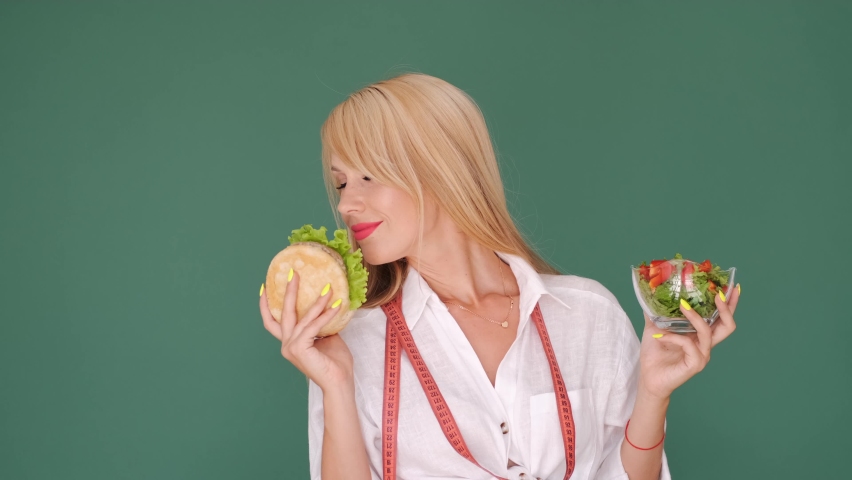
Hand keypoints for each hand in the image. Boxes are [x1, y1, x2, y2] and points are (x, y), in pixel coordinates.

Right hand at [259, 270, 354, 391]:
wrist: (339, 383)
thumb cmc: (336, 363)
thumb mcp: (328, 337)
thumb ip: (322, 323)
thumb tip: (328, 304)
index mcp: (290, 342)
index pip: (272, 322)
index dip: (265, 305)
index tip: (264, 287)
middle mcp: (287, 344)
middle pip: (283, 313)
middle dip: (288, 291)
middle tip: (293, 273)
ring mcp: (291, 347)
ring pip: (302, 318)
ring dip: (316, 302)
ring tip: (328, 288)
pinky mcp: (299, 349)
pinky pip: (313, 326)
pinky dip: (325, 314)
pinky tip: (336, 305)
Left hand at [637, 284, 740, 399]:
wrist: (648, 378)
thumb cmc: (654, 354)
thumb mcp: (654, 328)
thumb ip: (656, 313)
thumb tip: (649, 293)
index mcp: (700, 335)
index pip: (720, 318)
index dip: (730, 304)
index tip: (733, 286)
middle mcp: (705, 345)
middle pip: (727, 326)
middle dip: (726, 308)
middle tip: (718, 294)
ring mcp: (702, 355)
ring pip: (708, 332)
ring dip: (696, 316)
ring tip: (683, 304)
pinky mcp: (695, 364)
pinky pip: (688, 344)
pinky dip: (674, 337)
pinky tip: (660, 336)